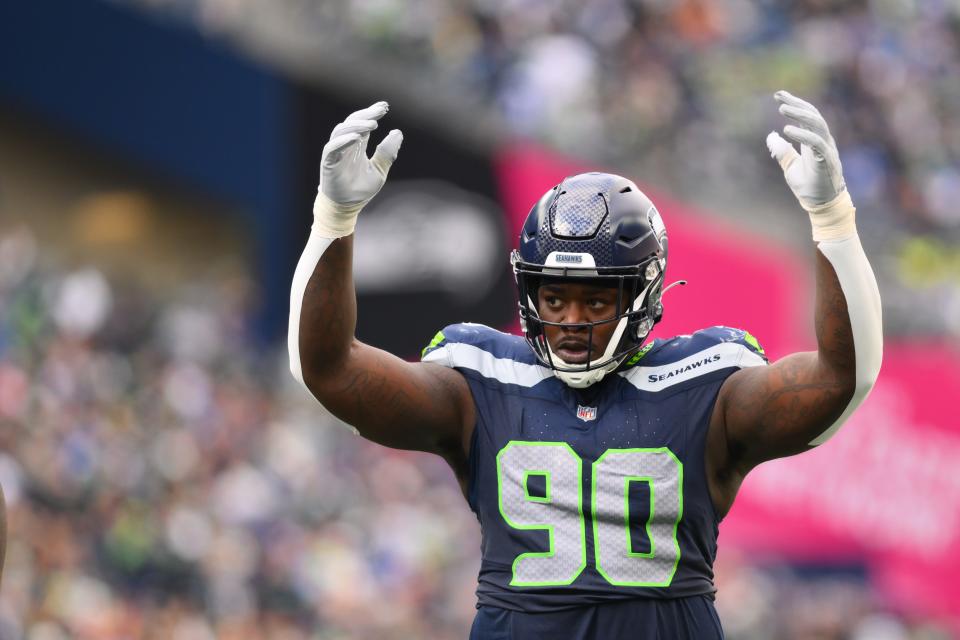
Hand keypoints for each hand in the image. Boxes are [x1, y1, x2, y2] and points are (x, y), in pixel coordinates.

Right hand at [320, 101, 402, 209]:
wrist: (347, 207)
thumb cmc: (360, 190)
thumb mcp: (380, 170)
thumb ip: (387, 153)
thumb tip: (398, 133)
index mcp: (357, 145)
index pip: (363, 123)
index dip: (372, 113)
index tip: (385, 107)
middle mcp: (345, 145)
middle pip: (352, 122)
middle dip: (366, 114)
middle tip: (381, 110)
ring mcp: (336, 152)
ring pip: (341, 130)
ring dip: (357, 125)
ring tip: (373, 124)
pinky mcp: (328, 163)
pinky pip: (332, 148)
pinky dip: (343, 140)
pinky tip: (357, 137)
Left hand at [766, 91, 844, 208]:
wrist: (821, 205)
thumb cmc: (809, 186)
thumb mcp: (790, 166)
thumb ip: (782, 151)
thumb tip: (771, 136)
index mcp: (814, 140)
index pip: (807, 116)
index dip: (795, 103)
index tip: (778, 95)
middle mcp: (822, 141)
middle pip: (813, 115)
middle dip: (796, 103)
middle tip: (779, 96)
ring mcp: (827, 149)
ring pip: (817, 124)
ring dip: (799, 114)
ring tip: (782, 109)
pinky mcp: (827, 161)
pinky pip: (816, 143)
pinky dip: (802, 135)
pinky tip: (787, 130)